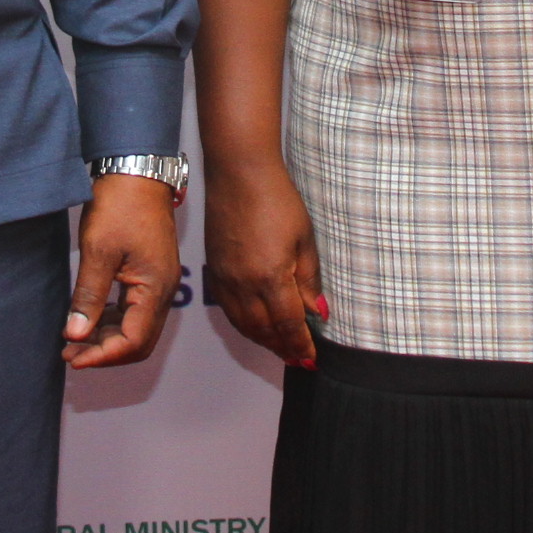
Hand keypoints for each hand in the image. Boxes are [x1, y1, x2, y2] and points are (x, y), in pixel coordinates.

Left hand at [66, 176, 180, 369]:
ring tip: (73, 340)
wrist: (136, 170)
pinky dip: (111, 320)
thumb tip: (76, 335)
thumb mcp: (98, 251)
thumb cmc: (120, 205)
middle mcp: (163, 291)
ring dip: (106, 338)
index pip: (133, 342)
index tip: (71, 358)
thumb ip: (88, 296)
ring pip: (136, 327)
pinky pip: (134, 310)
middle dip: (104, 353)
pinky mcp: (149, 273)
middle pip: (138, 341)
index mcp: (155, 288)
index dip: (102, 356)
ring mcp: (158, 283)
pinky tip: (88, 318)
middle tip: (69, 354)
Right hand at [202, 157, 321, 367]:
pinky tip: (256, 326)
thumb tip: (318, 312)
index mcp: (270, 277)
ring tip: (281, 349)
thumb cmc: (277, 199)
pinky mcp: (215, 270)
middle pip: (264, 331)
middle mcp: (244, 285)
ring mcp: (225, 279)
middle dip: (283, 348)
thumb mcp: (304, 239)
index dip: (301, 344)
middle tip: (299, 359)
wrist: (239, 173)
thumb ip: (309, 280)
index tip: (312, 357)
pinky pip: (230, 310)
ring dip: (264, 341)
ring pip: (244, 325)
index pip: (288, 325)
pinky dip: (245, 325)